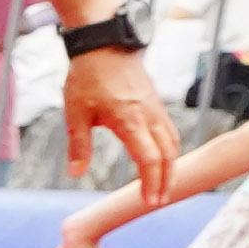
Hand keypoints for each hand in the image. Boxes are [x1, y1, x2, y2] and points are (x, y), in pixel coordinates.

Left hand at [70, 49, 177, 198]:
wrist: (103, 46)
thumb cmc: (87, 79)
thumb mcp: (75, 114)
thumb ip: (79, 146)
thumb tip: (77, 173)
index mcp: (130, 120)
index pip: (149, 158)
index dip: (151, 182)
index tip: (150, 201)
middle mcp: (149, 115)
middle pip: (168, 154)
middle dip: (166, 179)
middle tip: (159, 201)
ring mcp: (155, 108)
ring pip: (172, 142)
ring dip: (171, 165)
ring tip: (163, 185)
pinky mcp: (155, 103)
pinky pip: (169, 130)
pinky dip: (169, 149)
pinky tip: (162, 160)